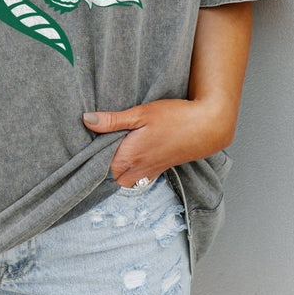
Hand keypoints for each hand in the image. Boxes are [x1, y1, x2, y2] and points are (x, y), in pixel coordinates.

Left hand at [83, 98, 234, 187]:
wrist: (207, 127)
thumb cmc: (175, 118)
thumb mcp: (141, 113)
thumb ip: (113, 120)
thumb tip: (87, 120)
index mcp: (129, 156)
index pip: (98, 166)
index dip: (91, 156)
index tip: (86, 144)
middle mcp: (137, 170)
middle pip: (109, 177)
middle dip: (101, 166)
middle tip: (97, 147)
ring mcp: (149, 173)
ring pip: (123, 181)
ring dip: (116, 171)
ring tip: (112, 153)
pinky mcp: (159, 171)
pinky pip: (137, 181)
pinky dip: (130, 174)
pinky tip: (130, 159)